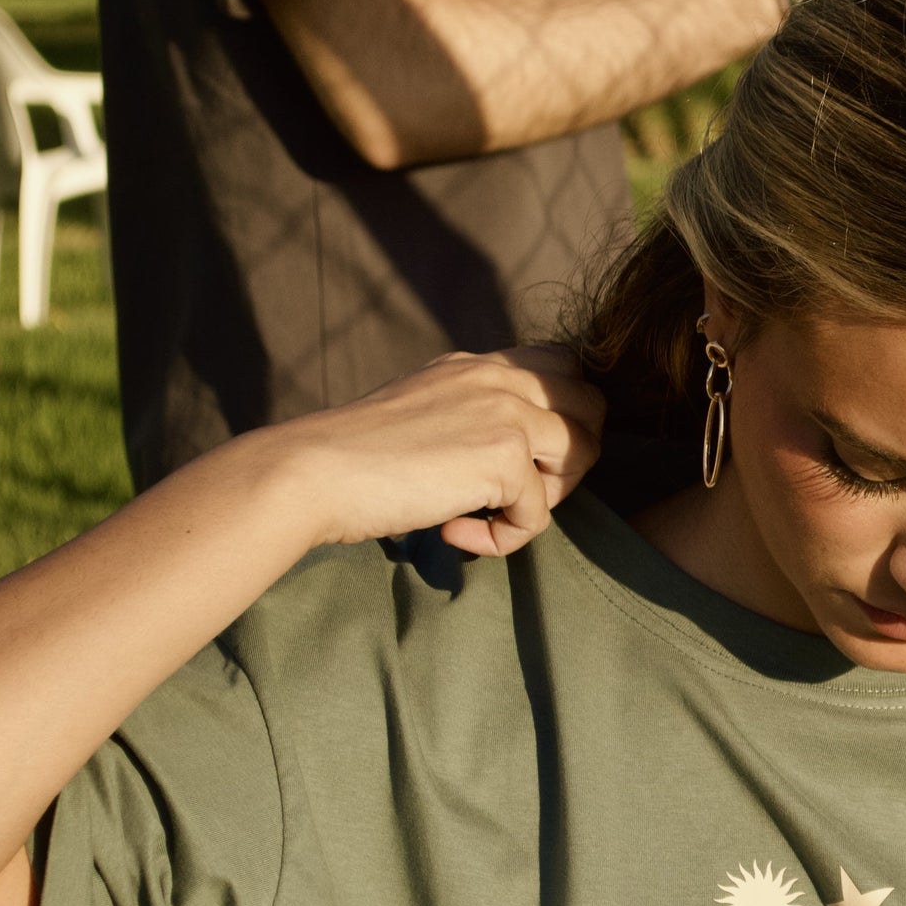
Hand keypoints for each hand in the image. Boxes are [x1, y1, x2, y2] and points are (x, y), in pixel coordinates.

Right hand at [260, 348, 604, 560]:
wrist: (313, 471)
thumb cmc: (354, 458)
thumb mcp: (422, 413)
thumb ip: (469, 415)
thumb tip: (513, 460)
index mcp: (479, 364)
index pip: (563, 366)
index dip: (562, 415)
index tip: (520, 458)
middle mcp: (500, 377)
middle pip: (592, 406)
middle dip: (568, 457)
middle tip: (510, 492)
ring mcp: (507, 412)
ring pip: (583, 454)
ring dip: (545, 497)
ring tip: (485, 512)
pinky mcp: (506, 457)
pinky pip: (537, 516)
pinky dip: (501, 540)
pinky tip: (451, 532)